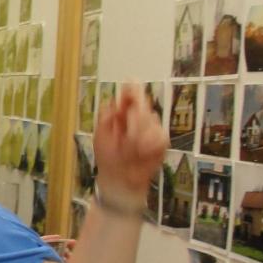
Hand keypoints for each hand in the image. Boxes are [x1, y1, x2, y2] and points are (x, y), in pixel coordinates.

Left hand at [93, 83, 166, 205]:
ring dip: (139, 135)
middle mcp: (139, 118)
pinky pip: (159, 136)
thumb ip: (107, 116)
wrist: (119, 179)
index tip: (131, 83)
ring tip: (129, 149)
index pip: (129, 97)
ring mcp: (151, 129)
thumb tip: (114, 100)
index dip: (131, 90)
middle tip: (126, 134)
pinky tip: (140, 153)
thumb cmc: (108, 157)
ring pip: (151, 120)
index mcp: (123, 115)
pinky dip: (148, 145)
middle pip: (142, 106)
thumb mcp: (101, 134)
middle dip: (135, 118)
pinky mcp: (161, 141)